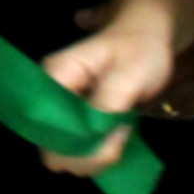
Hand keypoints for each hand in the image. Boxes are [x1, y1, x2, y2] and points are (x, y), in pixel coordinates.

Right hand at [38, 0, 189, 175]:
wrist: (147, 37)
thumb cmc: (138, 50)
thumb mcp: (127, 77)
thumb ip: (105, 108)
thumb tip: (91, 141)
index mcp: (54, 77)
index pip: (45, 126)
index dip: (74, 145)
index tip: (110, 141)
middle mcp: (49, 94)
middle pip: (50, 144)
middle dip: (85, 155)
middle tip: (120, 139)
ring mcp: (60, 109)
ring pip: (61, 151)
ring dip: (93, 157)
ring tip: (121, 136)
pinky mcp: (73, 119)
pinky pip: (74, 149)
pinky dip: (95, 154)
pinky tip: (114, 143)